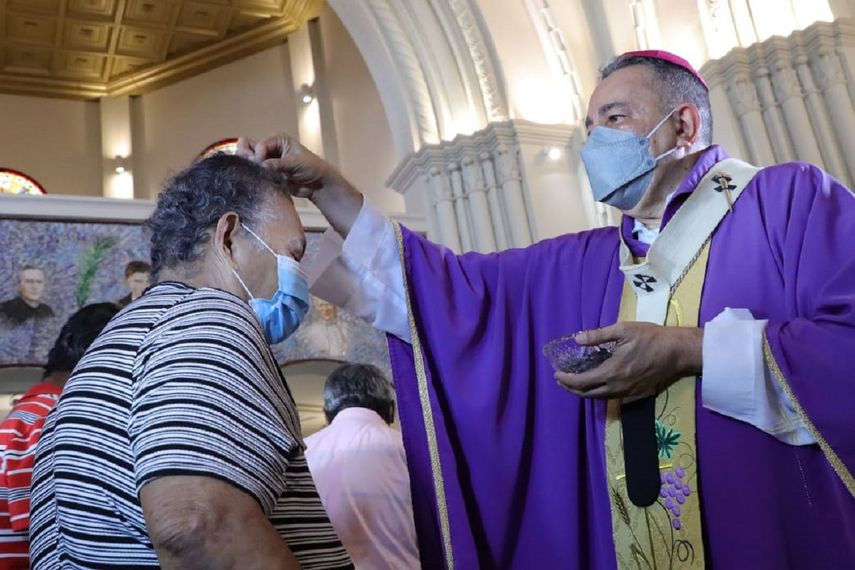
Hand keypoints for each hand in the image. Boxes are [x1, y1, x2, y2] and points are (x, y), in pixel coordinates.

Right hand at [236, 134, 342, 199]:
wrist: (317, 184)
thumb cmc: (312, 167)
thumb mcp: (296, 162)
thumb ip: (278, 164)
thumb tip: (263, 165)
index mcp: (278, 140)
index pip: (260, 145)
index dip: (259, 154)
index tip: (262, 163)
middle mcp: (271, 149)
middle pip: (249, 148)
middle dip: (247, 156)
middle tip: (251, 165)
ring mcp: (268, 162)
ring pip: (249, 161)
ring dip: (250, 167)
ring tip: (253, 173)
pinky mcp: (267, 175)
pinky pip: (255, 174)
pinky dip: (254, 176)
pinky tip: (256, 180)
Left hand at [554, 323, 702, 399]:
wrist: (677, 352)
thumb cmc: (650, 337)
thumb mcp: (623, 330)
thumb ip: (598, 335)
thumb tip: (577, 339)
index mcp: (611, 371)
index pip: (581, 382)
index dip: (566, 380)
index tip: (556, 374)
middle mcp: (617, 387)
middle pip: (588, 394)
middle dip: (572, 389)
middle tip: (562, 380)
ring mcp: (628, 393)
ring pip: (600, 398)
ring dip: (585, 392)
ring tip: (576, 383)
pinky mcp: (636, 395)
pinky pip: (612, 398)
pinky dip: (599, 394)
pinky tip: (597, 385)